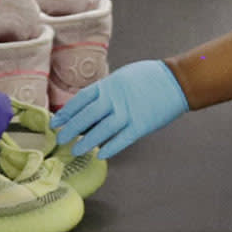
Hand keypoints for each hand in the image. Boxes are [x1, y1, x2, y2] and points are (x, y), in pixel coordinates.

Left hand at [49, 60, 188, 157]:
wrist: (176, 80)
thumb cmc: (149, 76)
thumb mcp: (122, 76)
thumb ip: (106, 90)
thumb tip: (89, 105)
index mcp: (109, 85)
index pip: (81, 100)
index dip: (67, 113)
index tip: (56, 122)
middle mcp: (115, 99)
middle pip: (87, 116)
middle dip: (71, 129)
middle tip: (60, 139)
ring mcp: (128, 113)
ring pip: (102, 130)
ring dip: (87, 141)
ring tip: (76, 150)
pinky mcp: (141, 125)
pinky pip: (122, 139)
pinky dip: (111, 148)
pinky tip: (101, 154)